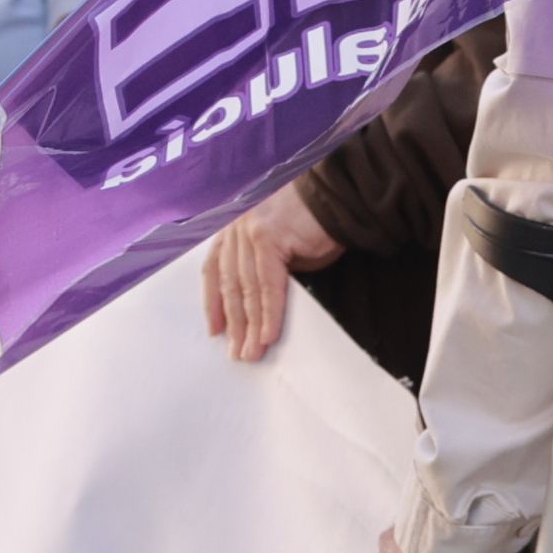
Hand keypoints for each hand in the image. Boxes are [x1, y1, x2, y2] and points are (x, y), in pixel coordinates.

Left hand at [200, 186, 342, 362]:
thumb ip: (261, 272)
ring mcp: (248, 229)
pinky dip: (268, 314)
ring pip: (247, 288)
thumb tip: (254, 309)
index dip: (213, 303)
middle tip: (237, 353)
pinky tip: (268, 335)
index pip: (214, 269)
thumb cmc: (313, 225)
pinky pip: (267, 286)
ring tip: (252, 352)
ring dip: (250, 326)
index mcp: (233, 227)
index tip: (215, 331)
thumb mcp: (279, 249)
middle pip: (229, 284)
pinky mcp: (267, 237)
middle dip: (234, 323)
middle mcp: (235, 226)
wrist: (339, 199)